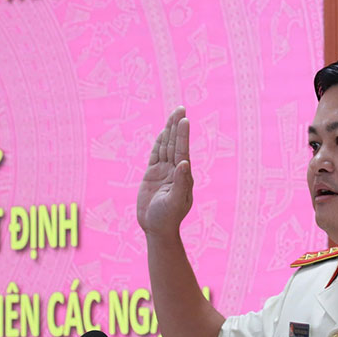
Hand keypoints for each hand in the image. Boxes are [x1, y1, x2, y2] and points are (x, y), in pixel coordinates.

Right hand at [137, 107, 193, 236]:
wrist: (156, 228)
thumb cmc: (168, 218)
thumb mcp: (175, 201)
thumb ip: (181, 183)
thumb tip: (185, 164)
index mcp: (183, 176)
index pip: (182, 151)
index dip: (183, 135)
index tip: (184, 119)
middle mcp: (175, 171)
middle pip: (175, 144)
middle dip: (177, 126)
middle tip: (180, 108)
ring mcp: (164, 172)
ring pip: (166, 147)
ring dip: (169, 131)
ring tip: (174, 114)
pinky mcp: (152, 175)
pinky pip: (156, 155)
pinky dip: (158, 143)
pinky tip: (162, 133)